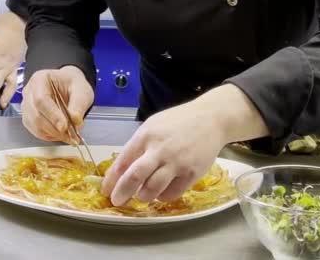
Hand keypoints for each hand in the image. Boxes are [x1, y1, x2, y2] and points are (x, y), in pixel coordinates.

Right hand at [21, 66, 93, 142]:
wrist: (70, 86)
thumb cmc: (74, 84)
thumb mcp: (82, 90)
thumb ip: (79, 105)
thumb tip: (75, 121)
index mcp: (40, 79)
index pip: (41, 99)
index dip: (52, 115)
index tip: (64, 126)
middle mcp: (29, 92)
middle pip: (35, 115)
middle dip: (53, 128)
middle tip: (70, 135)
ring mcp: (27, 105)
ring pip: (33, 125)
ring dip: (51, 134)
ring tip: (69, 136)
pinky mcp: (29, 117)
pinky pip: (35, 130)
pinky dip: (49, 136)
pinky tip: (61, 135)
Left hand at [101, 84, 268, 205]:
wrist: (212, 119)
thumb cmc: (180, 121)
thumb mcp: (154, 125)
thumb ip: (139, 145)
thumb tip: (121, 168)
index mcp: (147, 135)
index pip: (123, 161)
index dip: (112, 179)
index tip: (107, 189)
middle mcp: (160, 149)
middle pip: (134, 177)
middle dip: (122, 193)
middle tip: (118, 200)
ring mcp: (177, 162)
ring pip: (152, 189)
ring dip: (143, 196)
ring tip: (142, 195)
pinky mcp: (192, 173)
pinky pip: (172, 193)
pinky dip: (163, 196)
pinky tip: (161, 192)